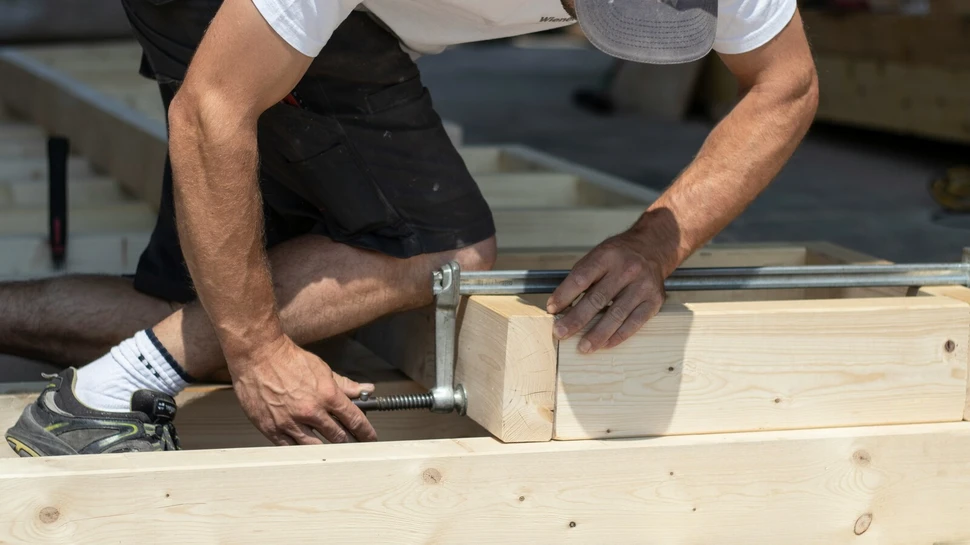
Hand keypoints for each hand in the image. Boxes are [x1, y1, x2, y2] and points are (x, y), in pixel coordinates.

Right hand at [229, 335, 377, 444]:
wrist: (258, 356)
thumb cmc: (288, 360)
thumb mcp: (322, 369)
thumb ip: (344, 384)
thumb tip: (365, 390)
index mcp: (327, 395)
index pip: (354, 419)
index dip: (366, 432)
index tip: (370, 437)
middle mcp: (310, 411)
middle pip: (338, 437)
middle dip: (350, 443)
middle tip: (354, 446)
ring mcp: (290, 422)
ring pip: (316, 447)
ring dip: (327, 450)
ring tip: (333, 450)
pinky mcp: (272, 428)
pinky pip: (291, 448)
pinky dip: (301, 451)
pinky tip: (308, 450)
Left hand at [546, 227, 667, 353]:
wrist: (653, 248)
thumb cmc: (619, 256)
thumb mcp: (598, 255)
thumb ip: (580, 278)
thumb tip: (560, 306)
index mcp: (607, 256)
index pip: (581, 278)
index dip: (564, 295)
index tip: (551, 310)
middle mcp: (627, 270)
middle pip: (597, 299)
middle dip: (576, 319)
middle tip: (560, 333)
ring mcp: (643, 286)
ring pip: (616, 314)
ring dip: (597, 334)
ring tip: (583, 347)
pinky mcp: (654, 301)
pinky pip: (634, 323)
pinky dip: (618, 336)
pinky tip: (605, 344)